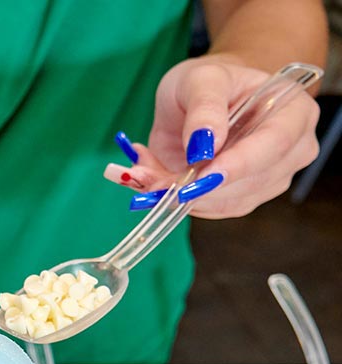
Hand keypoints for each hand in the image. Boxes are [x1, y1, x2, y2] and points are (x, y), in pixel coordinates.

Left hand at [104, 56, 319, 217]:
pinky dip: (181, 201)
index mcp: (294, 112)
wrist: (203, 97)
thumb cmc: (210, 82)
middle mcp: (292, 149)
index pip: (275, 144)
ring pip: (228, 202)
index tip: (203, 175)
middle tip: (154, 181)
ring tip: (146, 175)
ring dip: (184, 196)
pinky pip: (212, 208)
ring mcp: (271, 178)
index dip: (239, 164)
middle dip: (201, 186)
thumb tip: (204, 144)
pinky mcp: (244, 197)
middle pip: (253, 181)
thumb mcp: (201, 78)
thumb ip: (205, 106)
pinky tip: (158, 181)